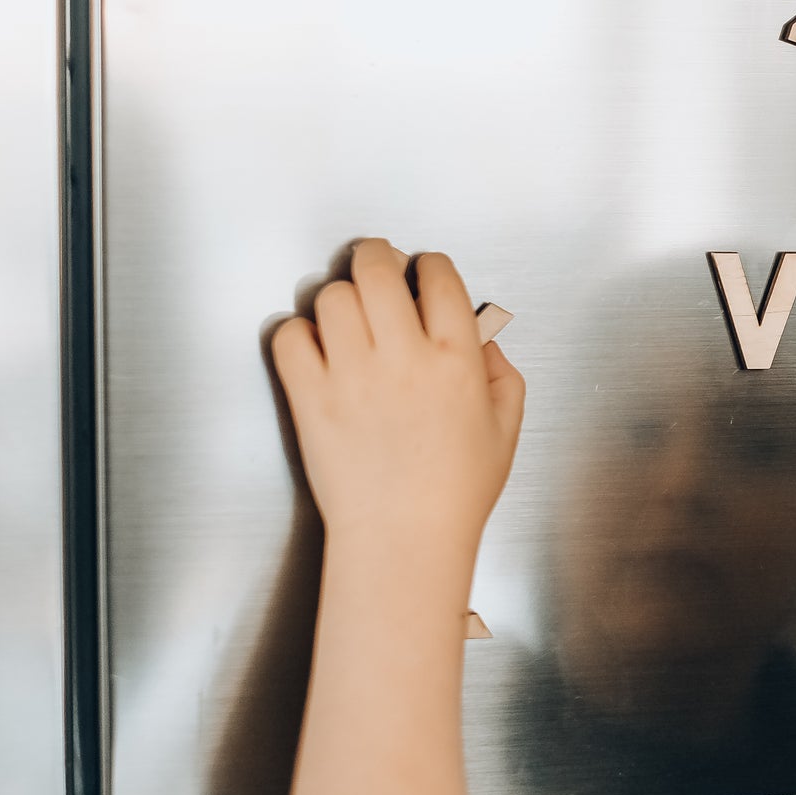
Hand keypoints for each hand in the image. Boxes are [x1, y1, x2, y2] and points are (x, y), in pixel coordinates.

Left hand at [272, 239, 525, 582]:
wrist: (404, 538)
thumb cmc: (456, 492)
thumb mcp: (506, 427)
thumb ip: (502, 371)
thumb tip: (483, 337)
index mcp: (456, 358)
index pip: (438, 275)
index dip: (429, 264)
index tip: (423, 271)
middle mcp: (403, 357)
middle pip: (375, 268)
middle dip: (376, 256)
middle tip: (375, 265)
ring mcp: (352, 375)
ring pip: (331, 296)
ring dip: (339, 296)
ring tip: (347, 313)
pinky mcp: (311, 398)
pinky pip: (289, 337)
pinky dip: (297, 333)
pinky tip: (315, 346)